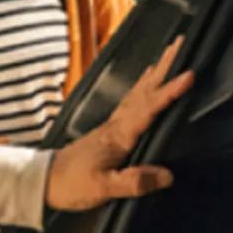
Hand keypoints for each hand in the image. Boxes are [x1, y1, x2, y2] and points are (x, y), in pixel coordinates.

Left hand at [44, 39, 194, 213]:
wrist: (43, 181)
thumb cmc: (72, 184)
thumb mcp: (103, 188)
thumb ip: (135, 182)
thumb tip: (167, 175)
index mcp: (118, 136)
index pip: (148, 109)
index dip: (169, 92)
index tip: (188, 75)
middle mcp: (116, 125)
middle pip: (145, 90)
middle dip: (164, 67)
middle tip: (181, 44)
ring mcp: (112, 125)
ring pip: (138, 92)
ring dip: (155, 72)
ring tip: (169, 54)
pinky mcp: (108, 130)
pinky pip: (131, 100)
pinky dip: (143, 86)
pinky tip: (146, 81)